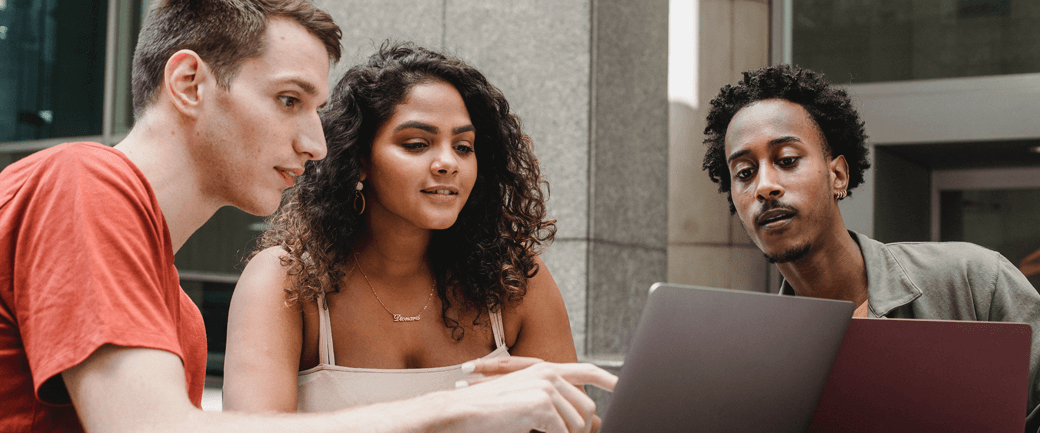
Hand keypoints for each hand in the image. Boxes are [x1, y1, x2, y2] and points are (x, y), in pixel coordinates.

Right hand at [444, 357, 616, 432]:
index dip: (608, 378)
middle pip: (587, 407)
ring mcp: (546, 388)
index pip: (587, 371)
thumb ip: (553, 402)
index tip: (622, 386)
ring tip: (540, 432)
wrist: (462, 412)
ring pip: (577, 423)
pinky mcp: (541, 405)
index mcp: (545, 369)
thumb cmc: (490, 411)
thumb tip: (584, 420)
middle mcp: (549, 374)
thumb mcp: (526, 401)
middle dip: (582, 429)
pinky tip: (531, 432)